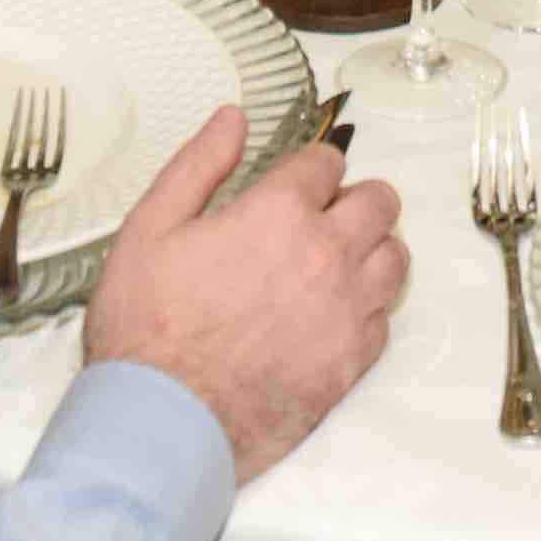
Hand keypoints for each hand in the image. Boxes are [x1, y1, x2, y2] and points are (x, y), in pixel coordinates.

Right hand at [83, 104, 410, 479]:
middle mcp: (326, 254)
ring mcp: (346, 311)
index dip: (309, 169)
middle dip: (351, 200)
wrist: (159, 422)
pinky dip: (364, 310)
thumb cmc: (145, 327)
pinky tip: (328, 317)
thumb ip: (198, 164)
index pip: (327, 162)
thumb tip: (233, 118)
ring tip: (331, 265)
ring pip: (395, 258)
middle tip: (318, 221)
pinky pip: (383, 320)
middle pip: (379, 202)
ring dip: (370, 251)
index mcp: (279, 212)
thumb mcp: (150, 226)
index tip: (296, 184)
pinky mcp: (351, 362)